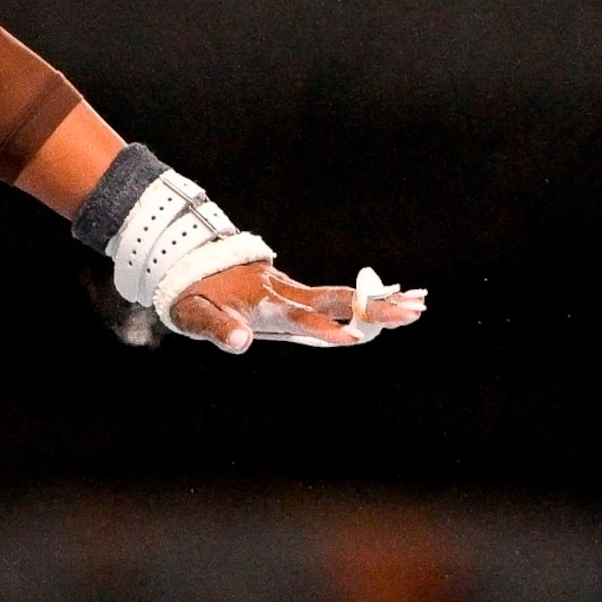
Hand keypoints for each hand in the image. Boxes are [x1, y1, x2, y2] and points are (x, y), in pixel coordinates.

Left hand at [164, 262, 424, 353]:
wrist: (183, 258)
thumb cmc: (188, 293)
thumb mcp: (193, 315)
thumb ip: (217, 329)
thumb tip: (241, 343)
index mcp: (266, 303)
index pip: (306, 319)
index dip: (330, 329)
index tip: (358, 336)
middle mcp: (285, 293)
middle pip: (337, 301)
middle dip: (376, 307)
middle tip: (416, 309)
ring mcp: (289, 289)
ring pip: (339, 296)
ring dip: (377, 301)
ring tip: (418, 303)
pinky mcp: (290, 290)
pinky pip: (330, 296)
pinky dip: (360, 299)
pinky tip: (384, 303)